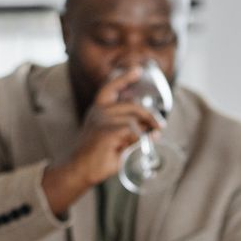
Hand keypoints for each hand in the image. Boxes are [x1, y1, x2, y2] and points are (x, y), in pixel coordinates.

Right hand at [57, 68, 162, 189]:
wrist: (80, 170)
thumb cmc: (98, 156)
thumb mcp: (115, 137)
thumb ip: (130, 129)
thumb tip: (154, 130)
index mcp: (98, 109)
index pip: (111, 87)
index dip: (124, 78)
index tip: (138, 70)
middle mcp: (99, 111)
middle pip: (133, 107)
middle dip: (149, 116)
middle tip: (160, 127)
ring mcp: (102, 120)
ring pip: (134, 121)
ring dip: (144, 132)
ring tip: (145, 141)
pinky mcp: (107, 131)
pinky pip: (133, 132)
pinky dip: (139, 140)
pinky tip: (136, 146)